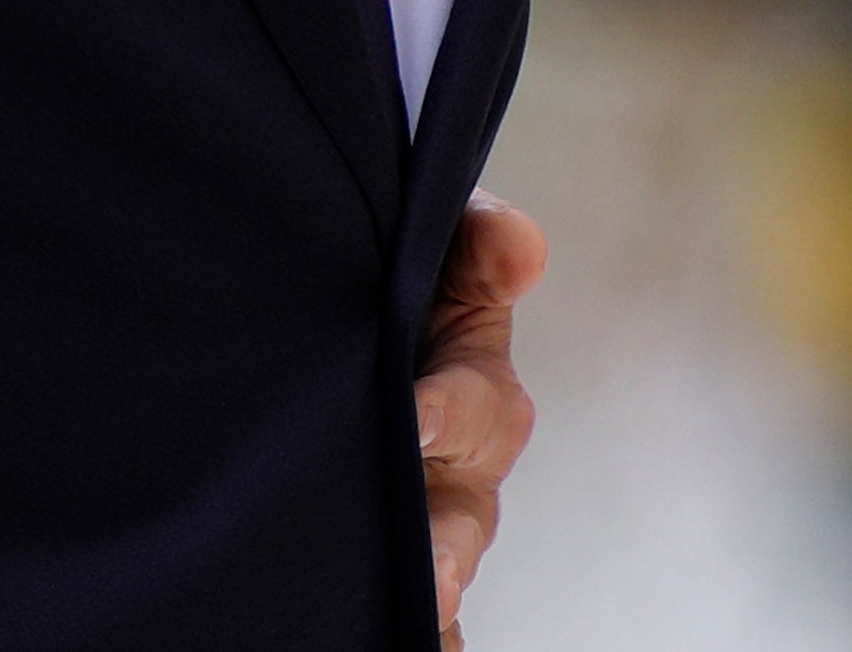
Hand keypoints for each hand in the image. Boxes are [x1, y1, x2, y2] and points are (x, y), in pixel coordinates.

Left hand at [416, 192, 545, 647]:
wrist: (333, 307)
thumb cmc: (406, 272)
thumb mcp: (444, 241)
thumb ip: (479, 238)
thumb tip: (518, 248)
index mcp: (479, 393)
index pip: (476, 407)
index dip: (447, 412)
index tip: (414, 418)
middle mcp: (457, 471)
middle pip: (462, 521)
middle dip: (446, 549)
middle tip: (430, 576)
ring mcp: (417, 518)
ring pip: (435, 574)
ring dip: (425, 597)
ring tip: (413, 619)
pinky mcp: (377, 548)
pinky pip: (403, 609)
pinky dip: (404, 628)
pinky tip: (371, 637)